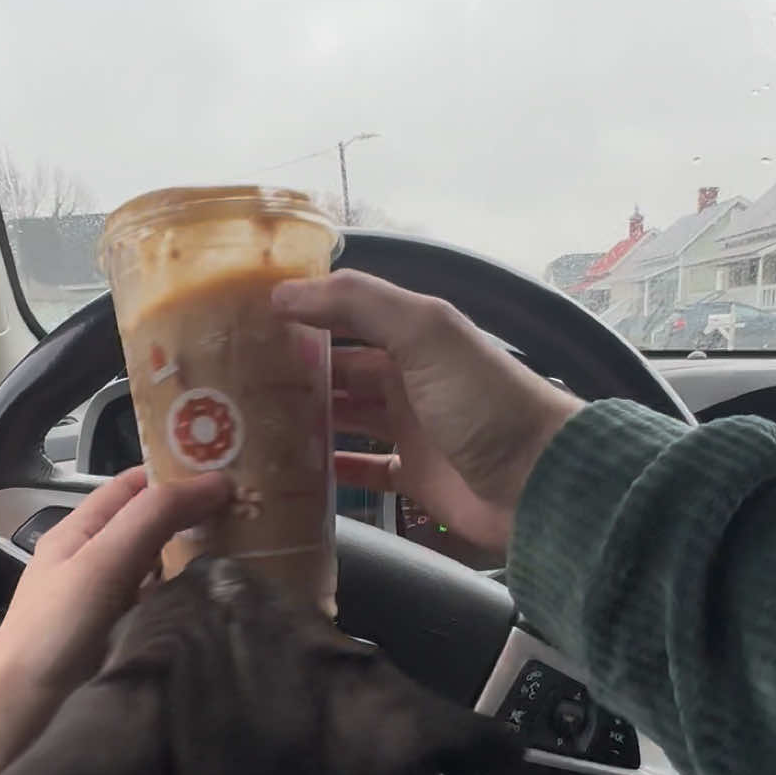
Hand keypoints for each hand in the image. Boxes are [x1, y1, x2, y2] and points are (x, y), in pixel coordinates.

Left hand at [0, 466, 232, 739]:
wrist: (22, 706)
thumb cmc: (57, 629)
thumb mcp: (105, 561)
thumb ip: (154, 518)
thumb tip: (216, 482)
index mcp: (80, 528)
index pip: (134, 483)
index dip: (177, 471)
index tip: (229, 471)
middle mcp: (91, 556)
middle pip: (148, 520)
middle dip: (193, 512)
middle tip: (250, 512)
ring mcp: (102, 596)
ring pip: (156, 560)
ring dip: (193, 552)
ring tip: (246, 548)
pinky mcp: (114, 631)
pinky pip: (157, 598)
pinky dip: (184, 591)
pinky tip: (211, 598)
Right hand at [272, 270, 581, 554]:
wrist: (540, 482)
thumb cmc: (485, 401)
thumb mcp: (425, 332)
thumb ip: (357, 303)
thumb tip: (283, 292)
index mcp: (414, 334)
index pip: (346, 315)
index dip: (301, 315)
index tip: (244, 324)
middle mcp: (409, 377)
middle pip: (339, 369)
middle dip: (294, 372)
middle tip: (235, 382)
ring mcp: (410, 428)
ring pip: (344, 418)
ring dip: (305, 420)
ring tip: (252, 425)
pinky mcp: (413, 477)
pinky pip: (362, 470)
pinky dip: (332, 470)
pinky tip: (294, 472)